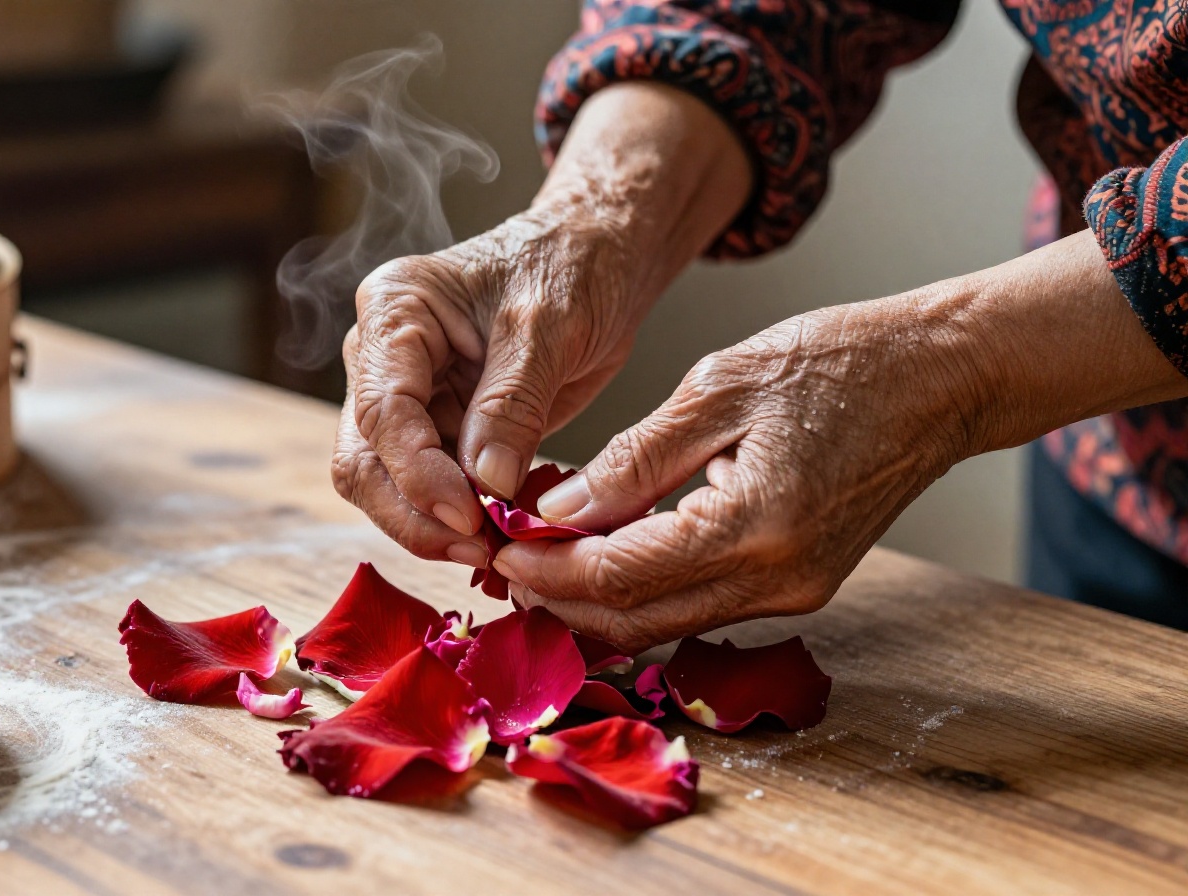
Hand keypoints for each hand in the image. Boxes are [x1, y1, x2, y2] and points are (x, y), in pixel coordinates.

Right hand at [332, 82, 752, 568]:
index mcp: (395, 311)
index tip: (470, 517)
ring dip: (433, 528)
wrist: (596, 258)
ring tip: (494, 551)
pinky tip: (500, 538)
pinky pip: (428, 492)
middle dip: (415, 514)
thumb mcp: (550, 326)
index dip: (418, 474)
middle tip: (480, 550)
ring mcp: (404, 398)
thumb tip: (484, 485)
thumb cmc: (572, 267)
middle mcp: (382, 358)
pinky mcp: (435, 431)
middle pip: (364, 460)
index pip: (382, 410)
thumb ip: (513, 403)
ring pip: (386, 486)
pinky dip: (458, 523)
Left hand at [497, 235, 1187, 650]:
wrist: (942, 379)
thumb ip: (633, 458)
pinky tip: (598, 564)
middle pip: (636, 619)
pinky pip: (699, 607)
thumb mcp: (718, 387)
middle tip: (497, 567)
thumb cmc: (837, 362)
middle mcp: (777, 580)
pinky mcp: (799, 587)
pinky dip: (641, 594)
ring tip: (533, 567)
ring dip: (594, 606)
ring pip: (665, 625)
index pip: (621, 573)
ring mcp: (793, 592)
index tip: (494, 546)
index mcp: (755, 526)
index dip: (549, 567)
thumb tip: (556, 509)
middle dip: (559, 600)